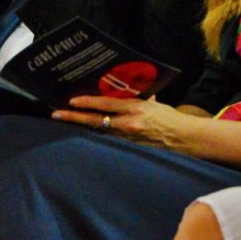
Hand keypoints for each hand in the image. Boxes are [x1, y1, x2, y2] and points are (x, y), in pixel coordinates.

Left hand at [54, 94, 198, 151]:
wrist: (184, 138)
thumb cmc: (171, 118)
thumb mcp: (155, 104)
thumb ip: (141, 99)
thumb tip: (134, 93)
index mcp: (136, 108)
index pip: (106, 104)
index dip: (88, 102)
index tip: (72, 100)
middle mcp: (129, 123)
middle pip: (96, 120)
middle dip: (75, 117)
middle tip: (56, 114)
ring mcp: (128, 137)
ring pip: (100, 130)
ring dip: (83, 125)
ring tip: (66, 119)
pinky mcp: (129, 146)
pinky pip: (110, 138)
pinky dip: (98, 133)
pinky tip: (86, 131)